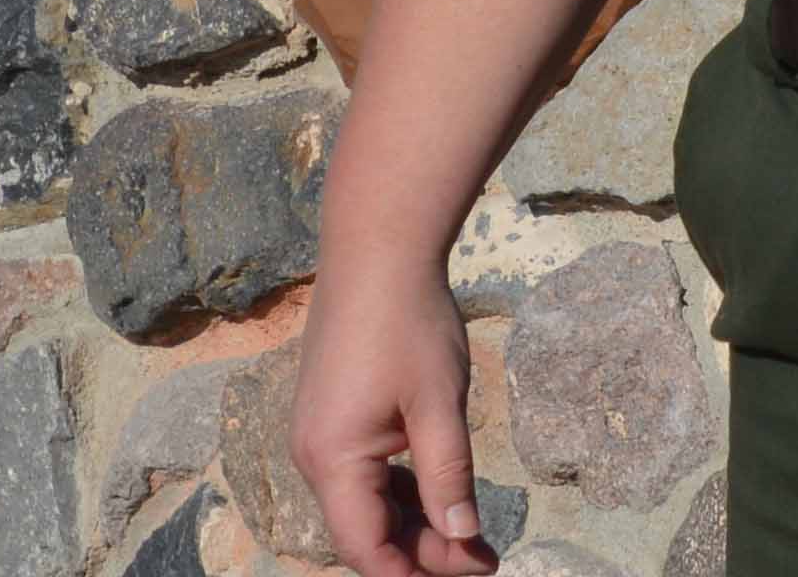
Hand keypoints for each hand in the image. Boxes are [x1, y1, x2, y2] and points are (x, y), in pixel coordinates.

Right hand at [290, 255, 495, 576]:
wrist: (377, 253)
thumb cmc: (408, 324)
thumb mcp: (439, 404)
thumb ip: (448, 475)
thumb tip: (462, 537)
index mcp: (332, 461)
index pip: (365, 548)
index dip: (414, 572)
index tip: (471, 573)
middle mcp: (314, 457)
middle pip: (366, 530)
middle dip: (422, 552)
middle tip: (483, 558)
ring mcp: (320, 437)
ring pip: (366, 504)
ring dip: (414, 524)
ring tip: (472, 538)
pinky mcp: (334, 420)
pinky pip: (364, 475)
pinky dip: (401, 492)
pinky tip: (440, 500)